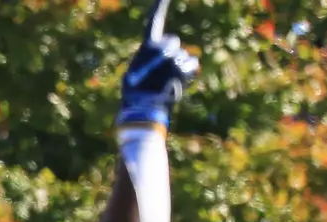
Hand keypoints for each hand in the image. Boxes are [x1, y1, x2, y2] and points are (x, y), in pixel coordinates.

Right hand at [119, 1, 196, 128]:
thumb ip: (148, 59)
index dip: (159, 7)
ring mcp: (174, 57)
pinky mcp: (183, 68)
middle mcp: (162, 48)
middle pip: (173, 41)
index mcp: (147, 46)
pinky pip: (192, 64)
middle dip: (172, 51)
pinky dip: (187, 72)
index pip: (154, 22)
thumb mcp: (134, 72)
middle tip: (164, 67)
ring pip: (183, 55)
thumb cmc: (135, 93)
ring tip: (167, 81)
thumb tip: (163, 58)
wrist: (143, 107)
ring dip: (179, 66)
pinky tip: (176, 82)